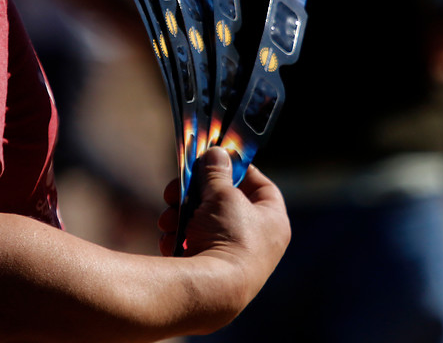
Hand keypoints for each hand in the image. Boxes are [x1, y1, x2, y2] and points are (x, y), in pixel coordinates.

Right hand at [158, 147, 289, 307]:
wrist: (212, 290)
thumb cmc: (228, 238)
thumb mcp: (221, 194)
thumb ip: (216, 170)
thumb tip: (216, 152)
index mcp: (273, 220)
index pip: (261, 186)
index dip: (237, 170)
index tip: (215, 162)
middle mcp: (259, 241)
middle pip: (225, 203)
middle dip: (196, 195)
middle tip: (177, 190)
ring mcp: (236, 258)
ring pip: (204, 223)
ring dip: (181, 216)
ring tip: (168, 219)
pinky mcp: (213, 272)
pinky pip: (195, 245)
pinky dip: (180, 239)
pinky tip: (170, 240)